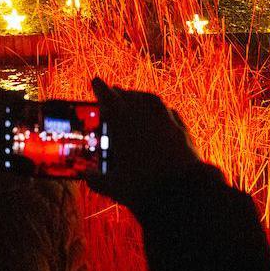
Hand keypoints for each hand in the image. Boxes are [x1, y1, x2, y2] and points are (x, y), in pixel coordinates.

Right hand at [86, 77, 202, 206]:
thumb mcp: (113, 186)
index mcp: (122, 122)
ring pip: (149, 99)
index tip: (95, 81)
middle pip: (128, 96)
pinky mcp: (181, 127)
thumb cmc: (143, 186)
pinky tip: (159, 114)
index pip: (107, 97)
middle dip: (118, 93)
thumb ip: (95, 179)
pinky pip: (167, 111)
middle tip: (112, 93)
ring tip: (133, 99)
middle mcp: (144, 114)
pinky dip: (160, 110)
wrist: (182, 190)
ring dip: (139, 97)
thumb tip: (86, 176)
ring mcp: (165, 118)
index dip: (100, 88)